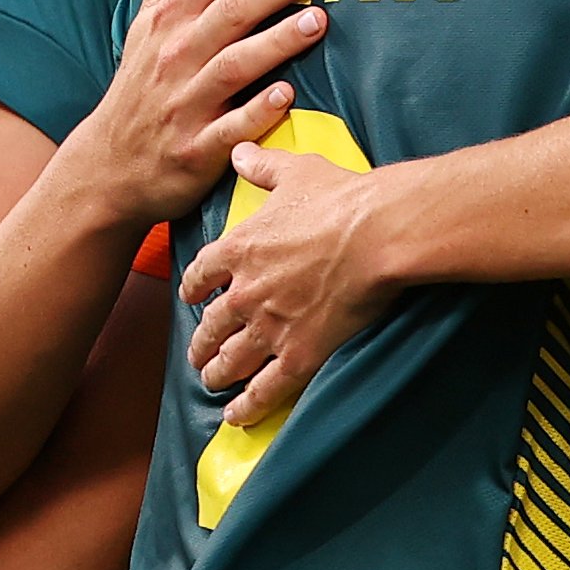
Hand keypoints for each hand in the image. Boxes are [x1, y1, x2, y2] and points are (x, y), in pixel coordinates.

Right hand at [73, 0, 339, 224]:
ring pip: (234, 64)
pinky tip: (286, 96)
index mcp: (170, 15)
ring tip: (319, 20)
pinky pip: (230, 127)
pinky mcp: (197, 148)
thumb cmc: (146, 80)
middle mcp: (177, 53)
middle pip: (232, 7)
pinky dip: (256, 112)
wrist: (109, 164)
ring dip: (276, 41)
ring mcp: (186, 101)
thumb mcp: (156, 15)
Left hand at [181, 146, 392, 426]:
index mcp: (239, 249)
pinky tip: (237, 417)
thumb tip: (240, 152)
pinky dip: (248, 407)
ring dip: (217, 374)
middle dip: (201, 343)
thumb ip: (262, 165)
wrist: (378, 233)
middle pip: (210, 326)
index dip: (193, 290)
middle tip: (199, 353)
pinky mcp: (300, 353)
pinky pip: (266, 389)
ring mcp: (270, 327)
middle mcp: (244, 293)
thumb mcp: (295, 171)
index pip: (201, 275)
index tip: (191, 299)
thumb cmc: (341, 198)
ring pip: (230, 361)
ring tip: (213, 382)